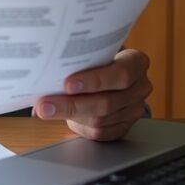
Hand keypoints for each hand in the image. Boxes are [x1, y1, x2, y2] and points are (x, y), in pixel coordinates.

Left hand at [33, 49, 152, 140]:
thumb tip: (48, 68)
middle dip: (71, 104)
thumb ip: (81, 58)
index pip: (121, 74)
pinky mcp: (125, 126)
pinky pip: (101, 133)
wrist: (111, 73)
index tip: (67, 84)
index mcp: (136, 63)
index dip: (95, 80)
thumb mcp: (95, 51)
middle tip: (45, 104)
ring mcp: (134, 109)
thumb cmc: (99, 58)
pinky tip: (65, 119)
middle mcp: (139, 87)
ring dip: (70, 116)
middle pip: (107, 102)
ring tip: (46, 110)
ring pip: (101, 120)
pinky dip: (80, 127)